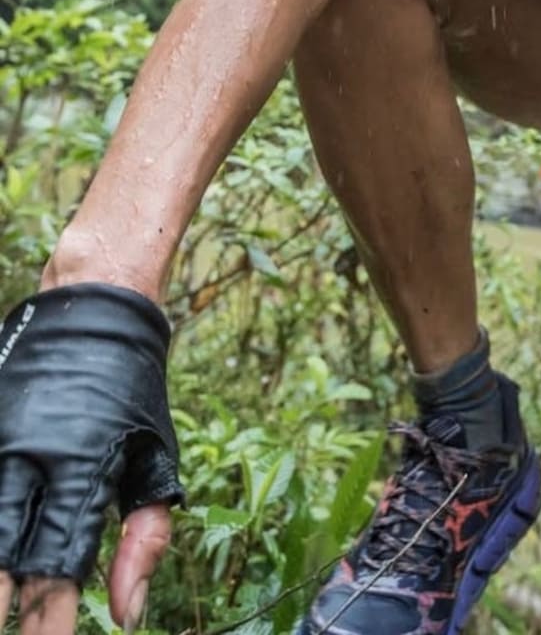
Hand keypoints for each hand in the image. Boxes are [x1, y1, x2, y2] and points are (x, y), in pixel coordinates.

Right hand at [0, 286, 183, 631]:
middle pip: (2, 560)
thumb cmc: (132, 389)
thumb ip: (146, 537)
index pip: (58, 571)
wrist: (95, 306)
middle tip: (4, 633)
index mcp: (82, 472)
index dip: (46, 625)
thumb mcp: (156, 455)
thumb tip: (128, 614)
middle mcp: (32, 461)